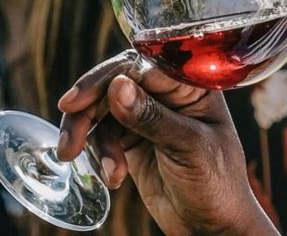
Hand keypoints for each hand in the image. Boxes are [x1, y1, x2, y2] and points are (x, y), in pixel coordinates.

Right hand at [56, 52, 278, 235]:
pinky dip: (101, 156)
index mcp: (187, 85)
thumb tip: (116, 85)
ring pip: (101, 111)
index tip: (75, 101)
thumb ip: (151, 117)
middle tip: (69, 143)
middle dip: (87, 112)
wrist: (213, 228)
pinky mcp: (132, 139)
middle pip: (112, 85)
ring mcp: (146, 115)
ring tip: (107, 174)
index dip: (103, 79)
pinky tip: (114, 178)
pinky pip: (102, 135)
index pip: (138, 67)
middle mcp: (164, 94)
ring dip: (92, 140)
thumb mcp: (188, 148)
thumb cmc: (217, 184)